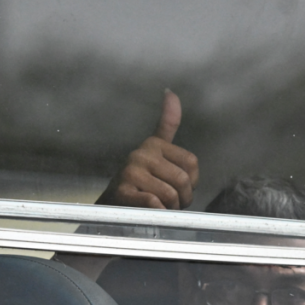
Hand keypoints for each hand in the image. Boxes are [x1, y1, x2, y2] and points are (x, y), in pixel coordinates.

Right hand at [95, 90, 199, 209]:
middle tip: (171, 204)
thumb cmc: (140, 185)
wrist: (111, 208)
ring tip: (160, 208)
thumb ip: (167, 125)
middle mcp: (141, 153)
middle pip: (183, 180)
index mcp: (153, 144)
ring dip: (170, 209)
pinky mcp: (123, 190)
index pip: (191, 162)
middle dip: (183, 198)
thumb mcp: (156, 153)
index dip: (192, 182)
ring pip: (170, 194)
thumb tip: (171, 92)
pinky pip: (154, 202)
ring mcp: (131, 172)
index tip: (180, 187)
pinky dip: (157, 212)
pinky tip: (150, 212)